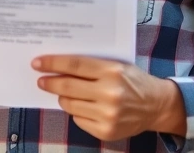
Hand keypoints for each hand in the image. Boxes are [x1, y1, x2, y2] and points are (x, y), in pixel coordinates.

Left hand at [33, 55, 185, 140]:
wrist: (156, 105)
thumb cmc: (132, 81)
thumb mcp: (116, 65)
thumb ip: (91, 66)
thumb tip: (57, 67)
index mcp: (112, 71)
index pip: (74, 65)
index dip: (52, 63)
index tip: (37, 63)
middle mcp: (110, 93)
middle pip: (67, 86)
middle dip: (49, 82)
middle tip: (41, 80)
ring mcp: (108, 114)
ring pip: (69, 104)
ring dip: (62, 98)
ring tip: (65, 93)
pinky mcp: (106, 131)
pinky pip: (78, 119)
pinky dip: (76, 112)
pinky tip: (84, 107)